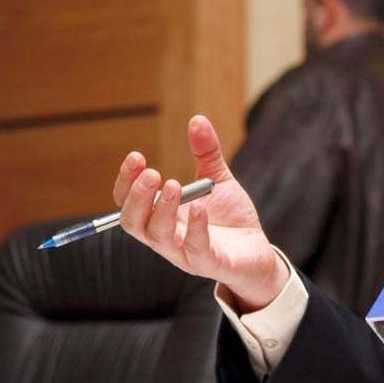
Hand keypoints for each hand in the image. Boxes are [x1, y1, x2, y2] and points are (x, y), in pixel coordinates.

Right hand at [113, 114, 287, 310]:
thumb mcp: (218, 180)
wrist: (256, 251)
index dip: (126, 182)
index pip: (129, 203)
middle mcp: (166, 236)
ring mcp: (185, 253)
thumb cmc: (230, 218)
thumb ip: (206, 153)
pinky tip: (200, 208)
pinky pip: (196, 249)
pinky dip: (195, 228)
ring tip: (174, 185)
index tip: (136, 156)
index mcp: (161, 216)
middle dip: (137, 197)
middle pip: (133, 222)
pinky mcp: (209, 263)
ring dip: (162, 211)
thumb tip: (197, 119)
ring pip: (158, 237)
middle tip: (151, 173)